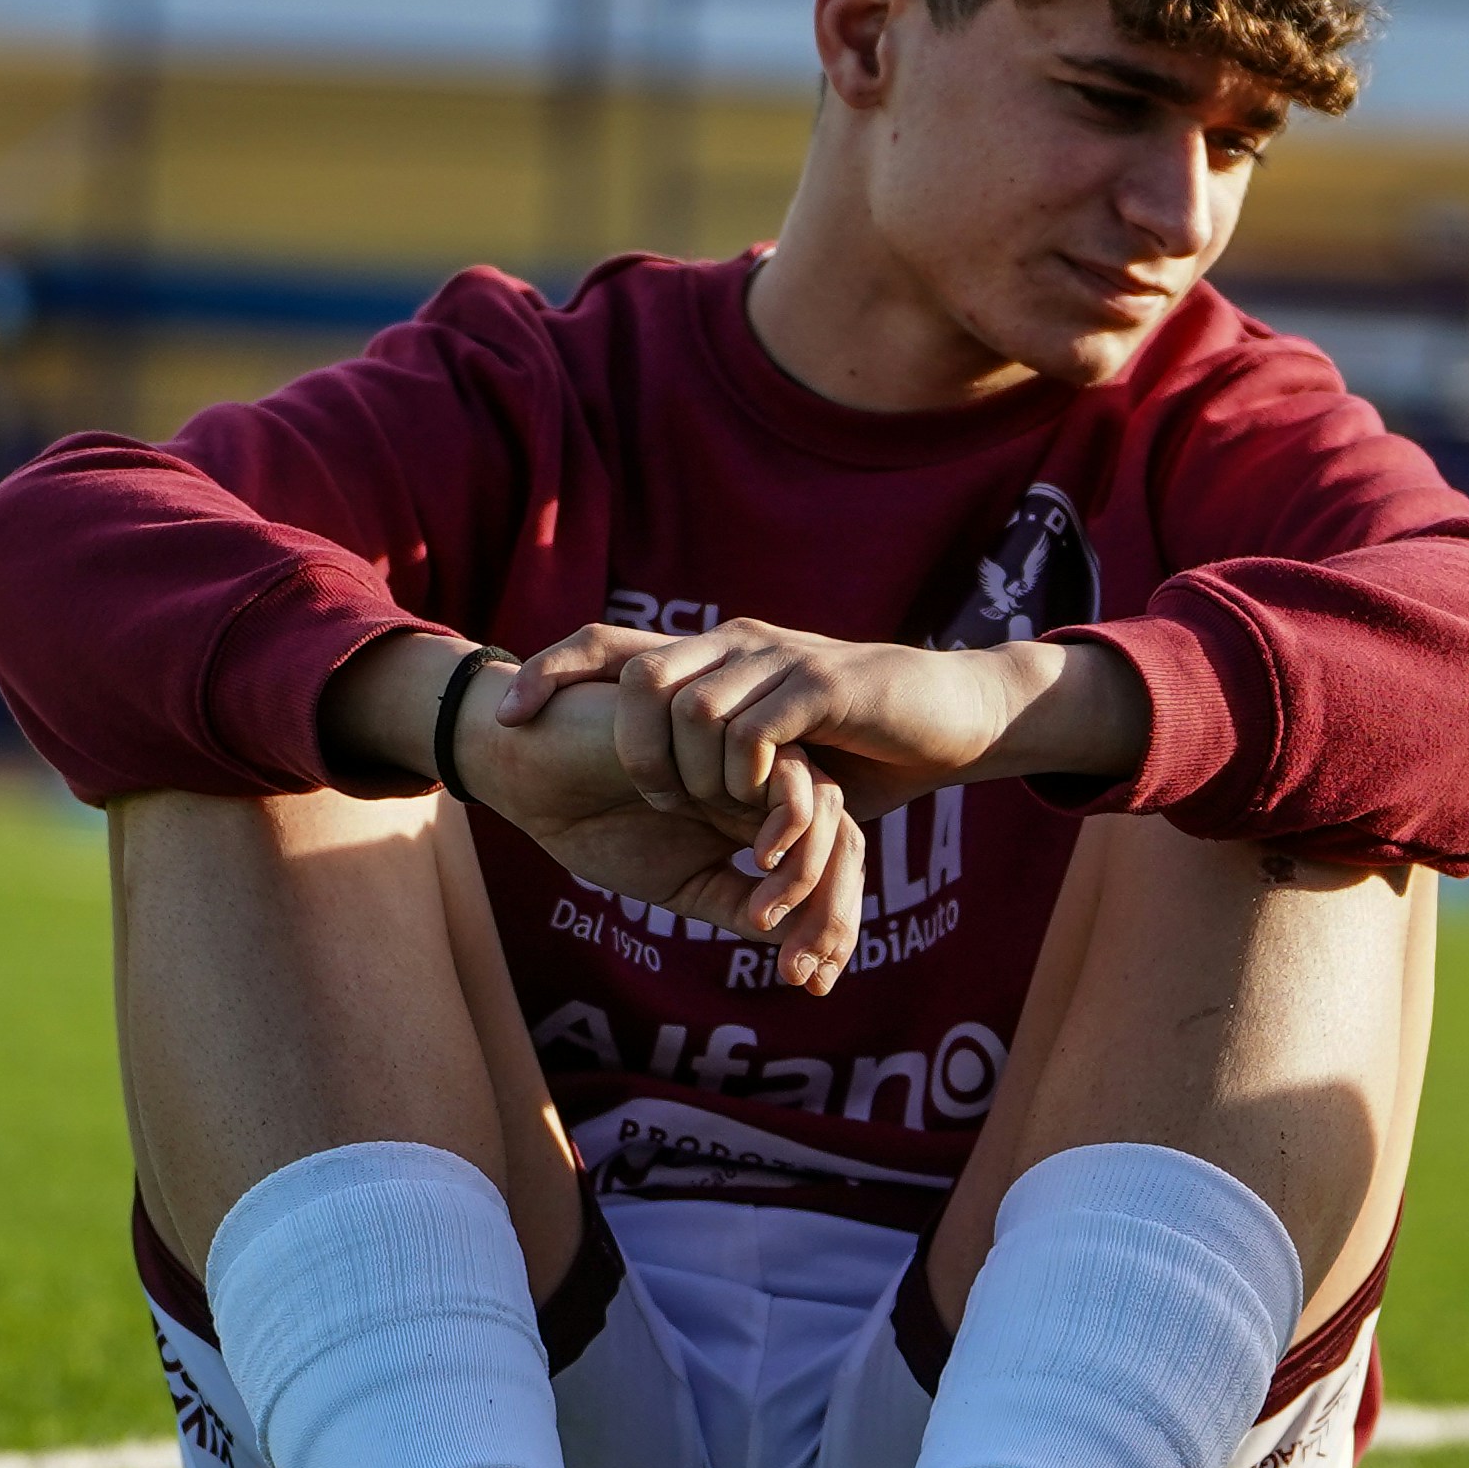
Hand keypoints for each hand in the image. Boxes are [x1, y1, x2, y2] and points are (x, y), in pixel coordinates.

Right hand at [461, 670, 870, 986]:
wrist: (533, 772)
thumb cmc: (595, 823)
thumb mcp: (678, 884)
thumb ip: (737, 906)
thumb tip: (797, 950)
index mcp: (758, 821)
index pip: (825, 867)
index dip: (830, 924)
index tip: (816, 984)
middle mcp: (765, 788)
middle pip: (842, 840)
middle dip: (837, 912)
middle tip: (813, 972)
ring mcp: (752, 759)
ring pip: (826, 809)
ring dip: (811, 877)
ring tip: (770, 924)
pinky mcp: (734, 731)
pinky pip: (789, 775)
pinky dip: (787, 823)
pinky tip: (755, 862)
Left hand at [495, 619, 1145, 828]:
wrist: (958, 717)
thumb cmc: (864, 747)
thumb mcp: (770, 760)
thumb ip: (713, 768)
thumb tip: (646, 801)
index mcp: (714, 658)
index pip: (609, 644)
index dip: (553, 673)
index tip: (510, 721)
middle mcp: (737, 645)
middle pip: (637, 673)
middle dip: (628, 747)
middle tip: (659, 803)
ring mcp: (780, 660)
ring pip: (688, 703)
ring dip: (690, 774)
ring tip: (718, 818)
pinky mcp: (827, 686)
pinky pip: (755, 726)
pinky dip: (744, 780)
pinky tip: (756, 824)